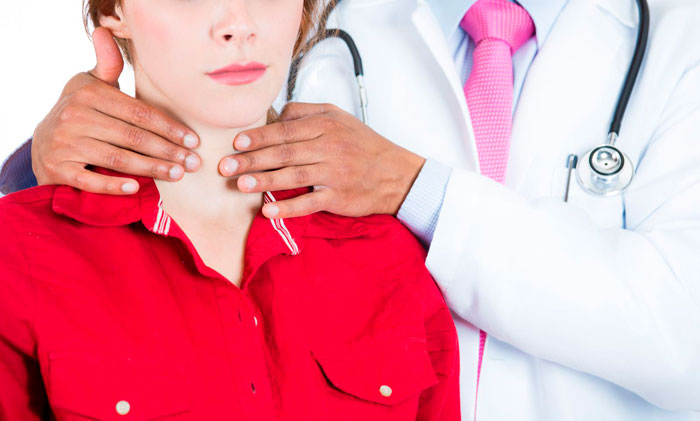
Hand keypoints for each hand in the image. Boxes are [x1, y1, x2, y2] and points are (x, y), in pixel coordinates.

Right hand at [31, 27, 200, 194]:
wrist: (44, 143)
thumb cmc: (81, 112)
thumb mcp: (91, 85)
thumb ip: (107, 65)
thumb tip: (105, 31)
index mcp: (90, 94)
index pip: (139, 113)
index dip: (169, 127)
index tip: (193, 140)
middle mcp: (75, 117)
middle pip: (132, 137)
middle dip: (167, 151)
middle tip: (193, 163)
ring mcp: (65, 144)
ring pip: (117, 159)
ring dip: (151, 168)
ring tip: (177, 174)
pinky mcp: (58, 169)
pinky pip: (91, 181)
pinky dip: (114, 185)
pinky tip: (137, 187)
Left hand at [218, 102, 425, 218]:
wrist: (396, 174)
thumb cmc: (363, 146)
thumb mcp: (338, 117)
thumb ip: (306, 113)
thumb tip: (275, 116)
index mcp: (326, 125)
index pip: (284, 130)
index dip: (258, 136)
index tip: (236, 143)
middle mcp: (329, 147)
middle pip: (283, 152)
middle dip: (251, 159)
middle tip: (225, 166)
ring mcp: (334, 173)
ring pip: (292, 175)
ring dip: (264, 181)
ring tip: (240, 185)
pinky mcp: (338, 197)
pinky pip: (309, 203)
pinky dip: (288, 208)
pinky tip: (268, 211)